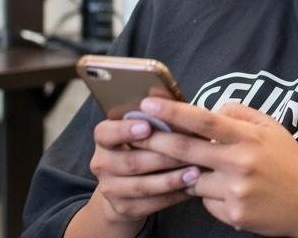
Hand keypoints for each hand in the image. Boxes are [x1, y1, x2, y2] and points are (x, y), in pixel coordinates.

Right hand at [85, 116, 200, 229]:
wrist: (126, 188)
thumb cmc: (144, 147)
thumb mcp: (146, 128)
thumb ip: (154, 111)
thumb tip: (159, 88)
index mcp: (104, 139)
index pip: (104, 133)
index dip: (124, 130)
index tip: (147, 126)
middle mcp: (101, 164)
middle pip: (131, 161)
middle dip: (163, 156)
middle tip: (190, 150)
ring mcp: (110, 189)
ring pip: (142, 185)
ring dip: (172, 179)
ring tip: (196, 171)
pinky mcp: (124, 208)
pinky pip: (151, 204)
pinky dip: (173, 195)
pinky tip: (192, 187)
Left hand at [131, 97, 297, 237]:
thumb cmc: (290, 162)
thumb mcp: (272, 128)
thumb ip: (240, 113)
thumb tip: (209, 107)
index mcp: (248, 137)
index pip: (203, 120)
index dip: (172, 112)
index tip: (148, 103)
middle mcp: (239, 163)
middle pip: (184, 150)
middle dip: (155, 142)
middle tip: (135, 134)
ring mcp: (235, 191)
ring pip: (192, 180)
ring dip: (189, 174)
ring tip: (210, 170)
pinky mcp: (233, 215)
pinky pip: (206, 202)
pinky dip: (210, 196)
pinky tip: (231, 193)